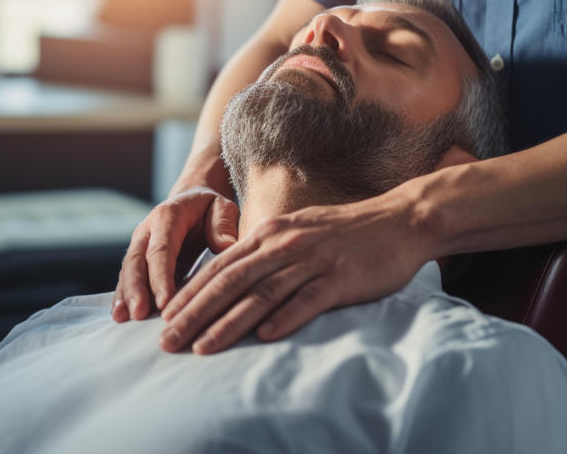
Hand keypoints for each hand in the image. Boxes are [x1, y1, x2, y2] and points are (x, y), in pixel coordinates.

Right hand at [113, 187, 238, 321]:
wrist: (192, 200)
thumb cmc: (210, 208)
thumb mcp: (222, 207)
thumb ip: (223, 224)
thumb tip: (226, 246)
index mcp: (167, 216)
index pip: (161, 249)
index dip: (161, 276)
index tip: (164, 302)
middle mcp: (147, 229)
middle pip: (137, 260)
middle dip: (136, 288)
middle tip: (139, 314)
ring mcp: (139, 244)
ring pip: (128, 270)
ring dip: (125, 294)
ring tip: (122, 318)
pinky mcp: (138, 258)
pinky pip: (127, 277)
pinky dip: (123, 296)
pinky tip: (120, 315)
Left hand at [158, 193, 431, 353]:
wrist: (401, 219)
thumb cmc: (347, 231)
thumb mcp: (298, 232)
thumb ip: (267, 252)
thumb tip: (236, 277)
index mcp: (271, 233)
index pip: (220, 266)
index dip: (189, 292)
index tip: (165, 318)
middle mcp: (285, 245)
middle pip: (230, 281)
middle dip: (194, 312)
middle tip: (168, 340)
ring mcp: (312, 260)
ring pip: (261, 294)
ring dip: (227, 323)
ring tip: (201, 347)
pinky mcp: (340, 277)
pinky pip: (307, 300)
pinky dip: (284, 318)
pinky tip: (264, 337)